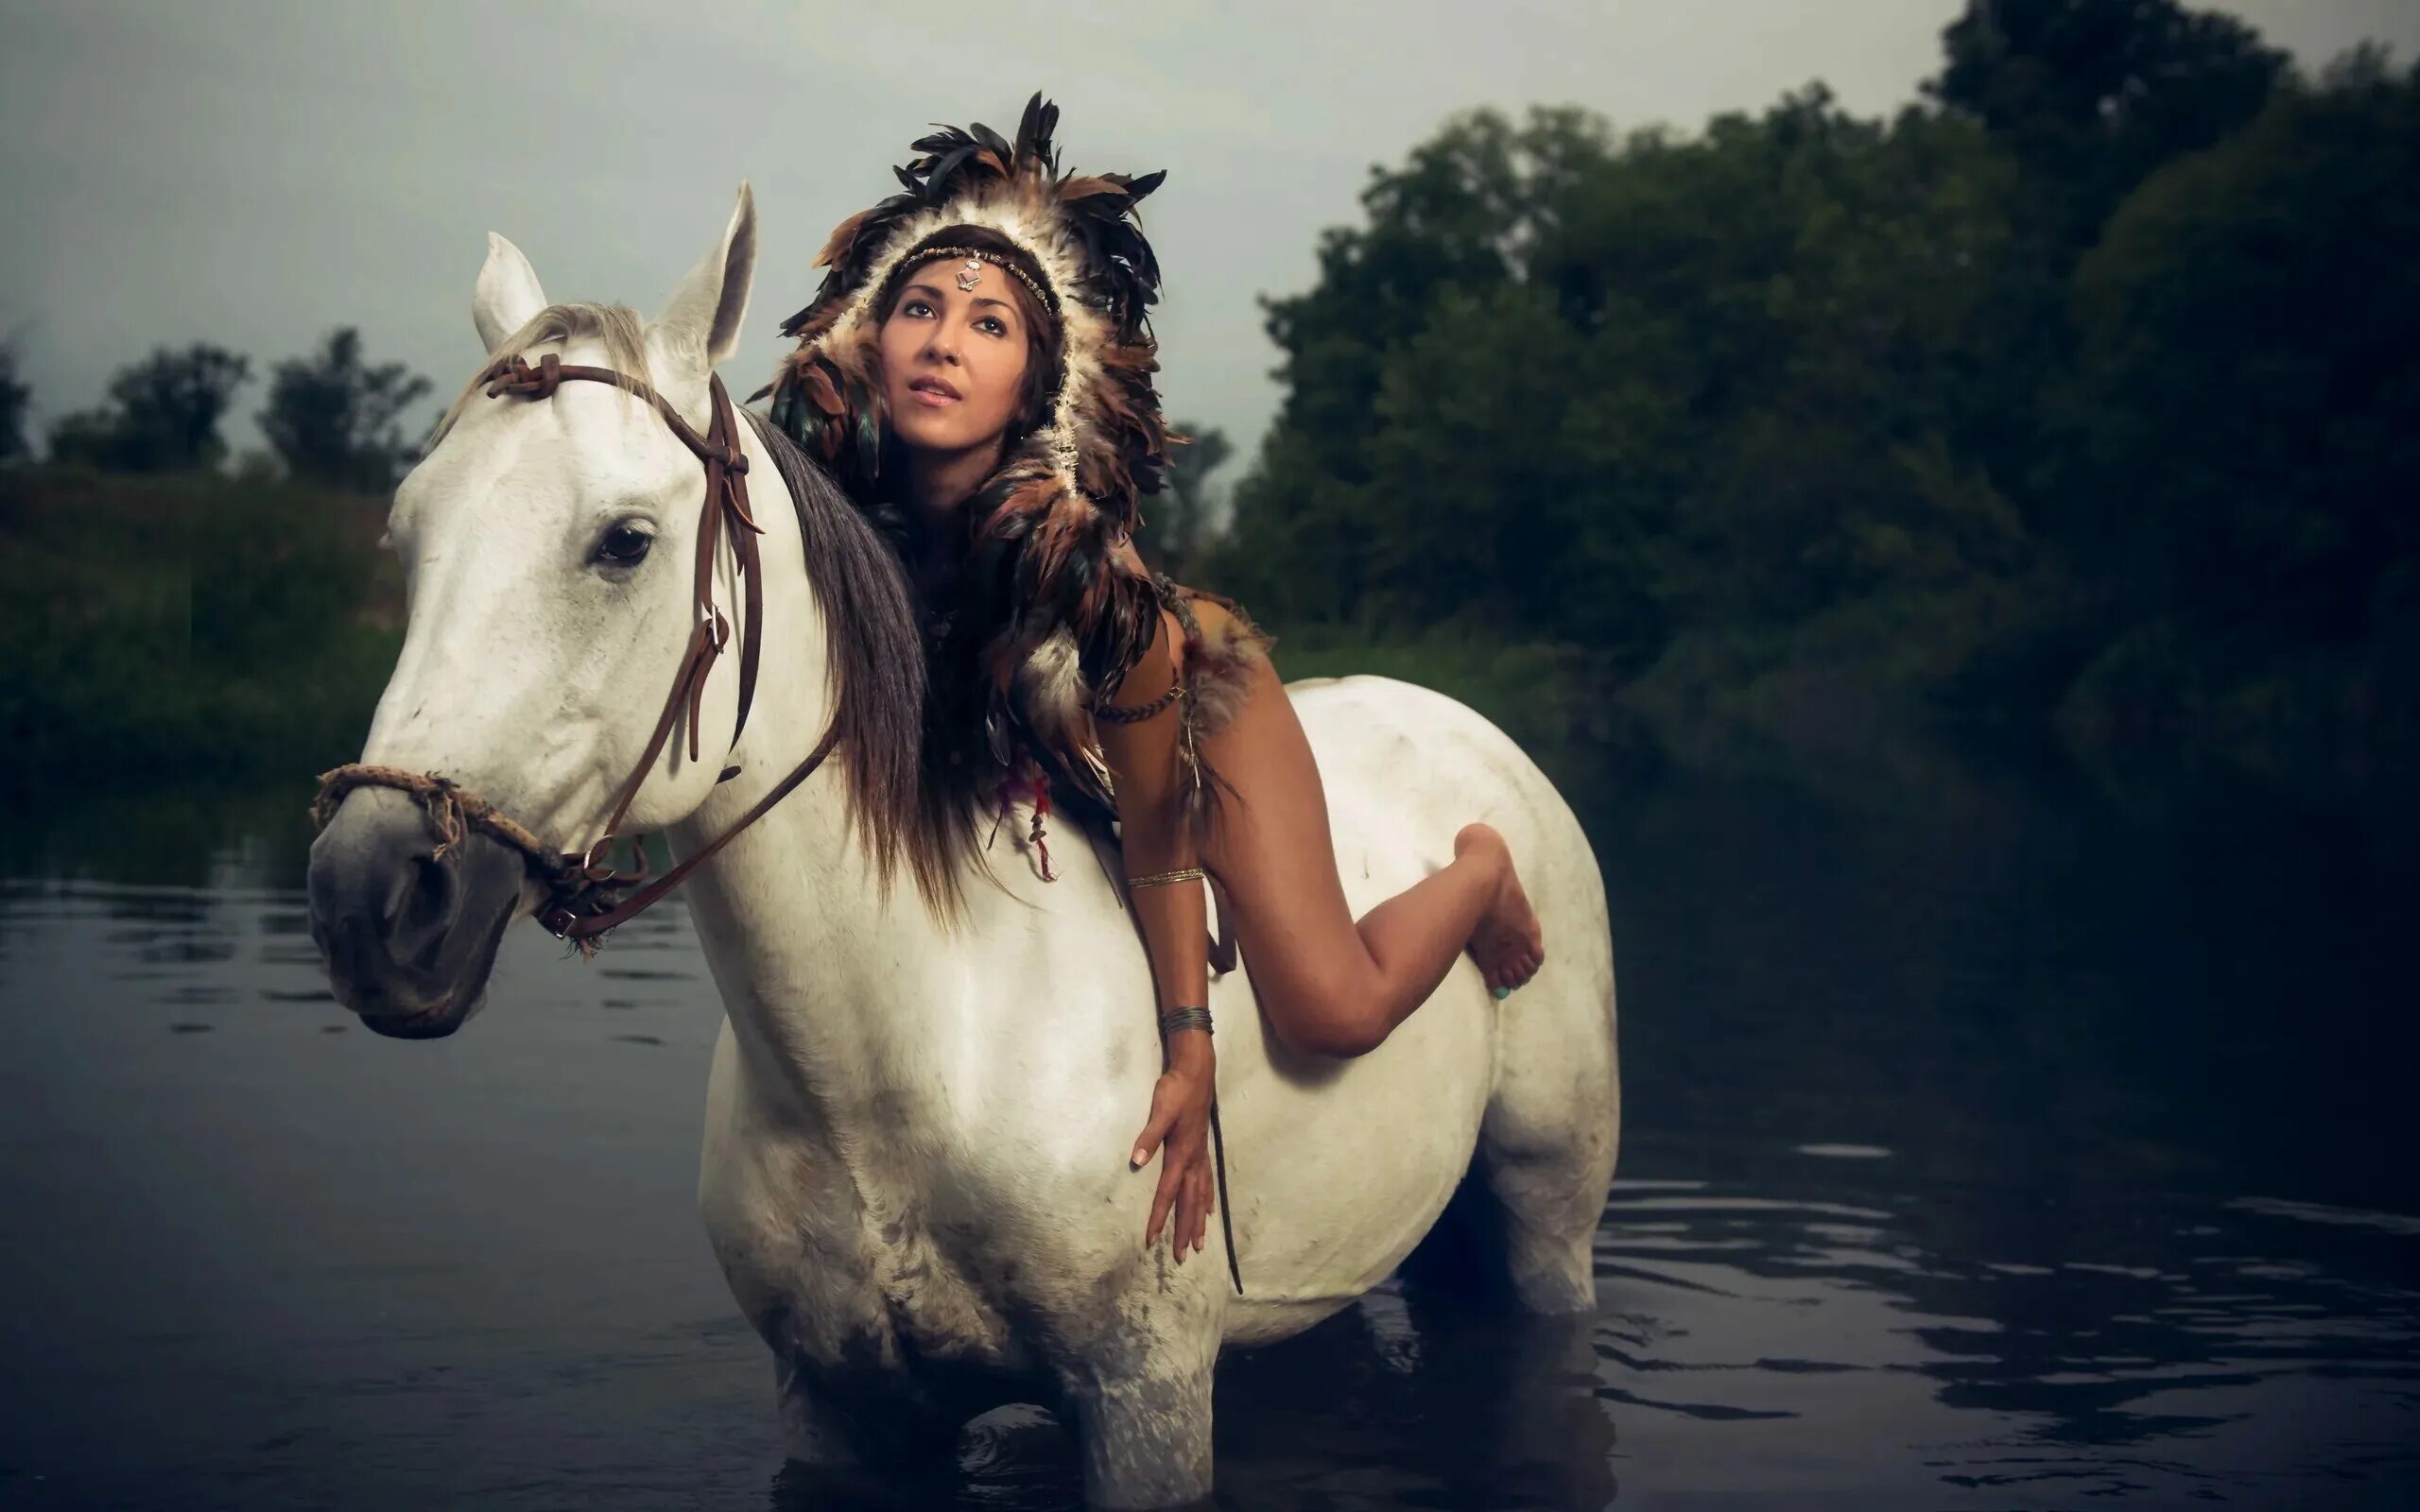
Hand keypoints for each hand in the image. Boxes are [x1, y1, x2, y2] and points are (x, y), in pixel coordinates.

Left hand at [1129, 1035, 1214, 1261]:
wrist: (1197, 1071)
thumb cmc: (1175, 1090)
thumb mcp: (1159, 1110)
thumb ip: (1148, 1137)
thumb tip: (1136, 1162)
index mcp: (1180, 1154)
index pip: (1168, 1192)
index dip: (1159, 1216)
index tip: (1151, 1239)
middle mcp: (1193, 1159)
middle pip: (1189, 1202)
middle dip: (1184, 1230)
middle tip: (1181, 1256)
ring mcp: (1200, 1154)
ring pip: (1201, 1196)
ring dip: (1198, 1221)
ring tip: (1199, 1244)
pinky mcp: (1202, 1148)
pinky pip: (1207, 1181)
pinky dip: (1207, 1198)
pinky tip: (1209, 1209)